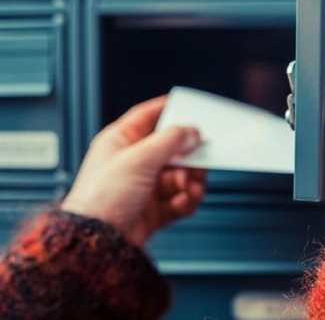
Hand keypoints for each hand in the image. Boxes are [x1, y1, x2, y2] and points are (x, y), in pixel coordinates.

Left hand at [62, 96, 206, 246]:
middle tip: (200, 160)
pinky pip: (180, 200)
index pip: (147, 117)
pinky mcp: (154, 210)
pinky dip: (187, 201)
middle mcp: (133, 163)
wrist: (98, 242)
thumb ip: (170, 141)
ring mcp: (144, 188)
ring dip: (191, 181)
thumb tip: (191, 131)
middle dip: (189, 157)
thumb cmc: (101, 198)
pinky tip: (185, 201)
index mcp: (121, 142)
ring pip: (180, 176)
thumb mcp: (140, 159)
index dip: (168, 109)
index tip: (190, 107)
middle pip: (172, 150)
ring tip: (192, 187)